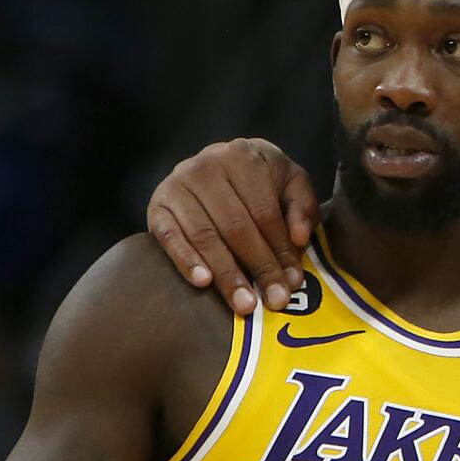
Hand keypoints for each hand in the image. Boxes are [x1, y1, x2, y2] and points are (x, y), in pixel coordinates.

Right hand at [147, 138, 319, 315]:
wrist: (213, 166)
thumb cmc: (259, 181)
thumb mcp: (289, 182)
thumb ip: (302, 206)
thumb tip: (299, 238)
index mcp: (242, 156)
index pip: (265, 212)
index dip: (281, 249)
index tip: (294, 283)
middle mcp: (206, 165)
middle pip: (236, 226)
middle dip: (259, 267)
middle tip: (275, 301)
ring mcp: (177, 184)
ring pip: (205, 235)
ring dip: (226, 274)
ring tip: (244, 304)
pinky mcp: (157, 205)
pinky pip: (170, 237)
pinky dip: (186, 260)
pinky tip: (203, 283)